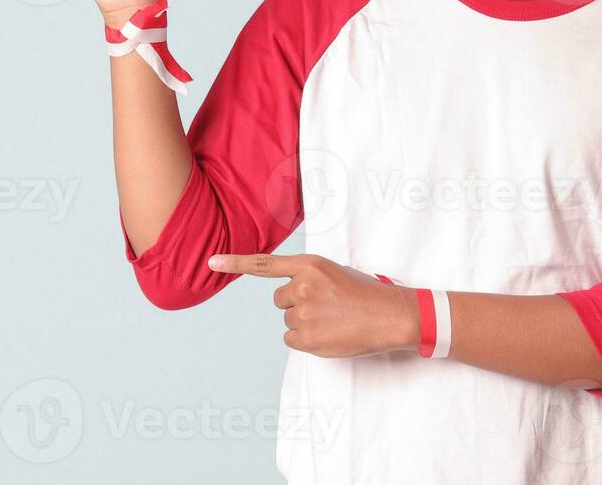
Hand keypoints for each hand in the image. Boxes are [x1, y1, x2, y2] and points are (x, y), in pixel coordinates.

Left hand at [208, 253, 420, 356]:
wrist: (390, 315)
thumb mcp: (334, 273)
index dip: (235, 263)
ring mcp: (303, 312)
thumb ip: (309, 278)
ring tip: (333, 320)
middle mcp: (302, 286)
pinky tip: (329, 334)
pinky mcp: (306, 338)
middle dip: (296, 304)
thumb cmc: (366, 293)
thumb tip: (291, 297)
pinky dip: (307, 340)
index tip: (212, 261)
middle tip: (325, 306)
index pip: (264, 264)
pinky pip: (292, 340)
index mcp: (309, 265)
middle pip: (279, 299)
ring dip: (305, 323)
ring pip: (288, 321)